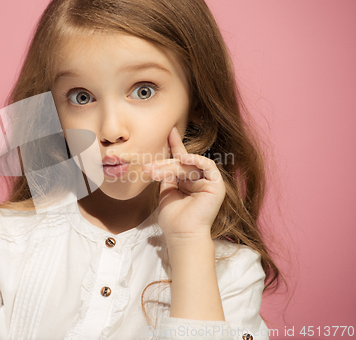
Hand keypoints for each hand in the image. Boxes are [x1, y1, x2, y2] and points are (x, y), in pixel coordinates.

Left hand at [142, 127, 225, 241]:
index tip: (169, 131)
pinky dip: (196, 160)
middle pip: (181, 162)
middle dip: (163, 164)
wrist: (181, 234)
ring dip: (170, 167)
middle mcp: (200, 180)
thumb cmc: (173, 218)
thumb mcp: (166, 191)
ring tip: (154, 172)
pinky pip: (207, 166)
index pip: (182, 159)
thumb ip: (167, 174)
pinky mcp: (217, 186)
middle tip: (147, 168)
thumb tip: (160, 160)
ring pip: (188, 165)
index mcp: (188, 181)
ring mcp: (209, 182)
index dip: (175, 145)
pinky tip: (183, 159)